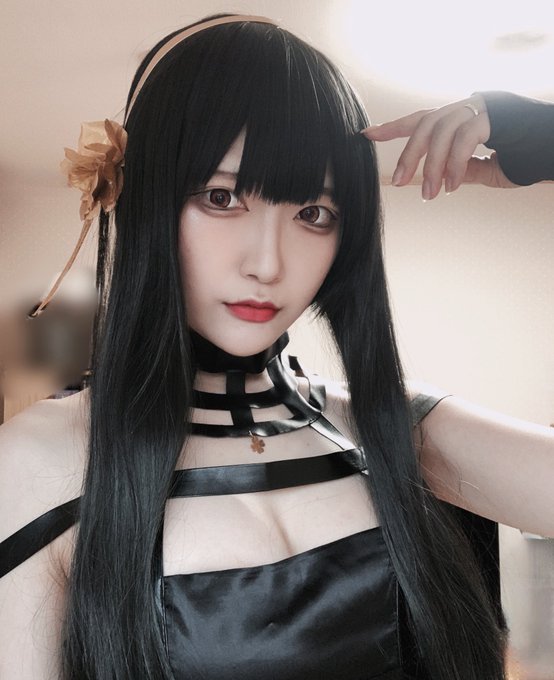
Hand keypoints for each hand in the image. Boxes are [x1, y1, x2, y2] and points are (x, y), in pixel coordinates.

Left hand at [362, 95, 517, 199]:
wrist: (552, 150)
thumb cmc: (522, 158)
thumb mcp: (484, 171)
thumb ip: (461, 171)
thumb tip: (441, 179)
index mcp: (460, 119)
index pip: (420, 120)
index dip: (392, 128)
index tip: (365, 135)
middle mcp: (466, 108)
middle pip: (426, 125)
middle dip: (409, 155)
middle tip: (399, 182)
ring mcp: (480, 108)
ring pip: (442, 131)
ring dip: (432, 166)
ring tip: (431, 194)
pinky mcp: (493, 115)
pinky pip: (465, 139)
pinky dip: (455, 164)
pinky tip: (452, 185)